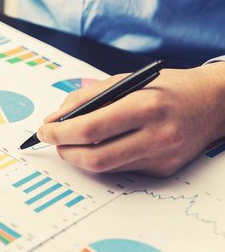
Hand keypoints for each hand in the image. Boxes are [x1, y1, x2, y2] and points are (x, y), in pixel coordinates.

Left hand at [37, 62, 224, 176]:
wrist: (212, 102)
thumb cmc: (165, 87)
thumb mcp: (124, 81)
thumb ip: (85, 98)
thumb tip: (53, 120)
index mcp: (145, 106)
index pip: (90, 128)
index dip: (60, 133)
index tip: (44, 131)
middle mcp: (157, 135)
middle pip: (95, 158)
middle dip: (65, 151)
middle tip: (53, 141)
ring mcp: (162, 157)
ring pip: (106, 167)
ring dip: (81, 157)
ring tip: (73, 142)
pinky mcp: (164, 170)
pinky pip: (122, 169)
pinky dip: (105, 158)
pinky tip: (104, 145)